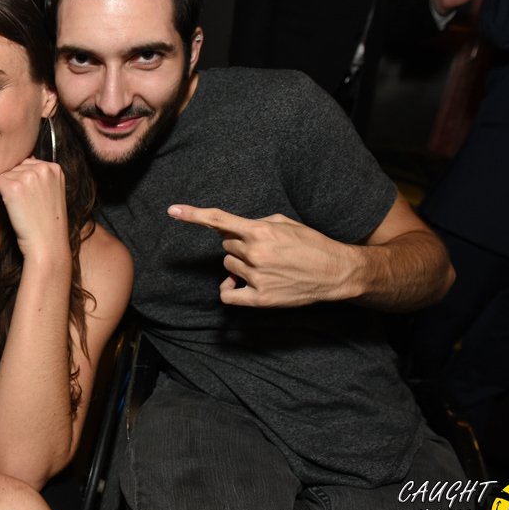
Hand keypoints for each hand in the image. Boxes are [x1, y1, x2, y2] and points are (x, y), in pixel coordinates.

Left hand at [0, 158, 68, 262]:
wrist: (47, 245)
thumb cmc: (47, 224)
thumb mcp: (51, 193)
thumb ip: (39, 178)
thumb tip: (16, 166)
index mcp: (54, 169)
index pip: (27, 163)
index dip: (17, 176)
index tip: (12, 188)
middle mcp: (43, 169)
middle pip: (14, 167)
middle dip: (7, 180)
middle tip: (0, 194)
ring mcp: (29, 177)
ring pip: (3, 173)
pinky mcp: (14, 187)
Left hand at [167, 204, 360, 307]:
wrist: (336, 272)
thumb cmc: (311, 244)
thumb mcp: (283, 223)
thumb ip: (253, 223)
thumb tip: (227, 231)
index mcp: (260, 231)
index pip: (219, 220)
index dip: (193, 214)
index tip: (172, 210)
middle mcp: (255, 253)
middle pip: (226, 247)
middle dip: (240, 246)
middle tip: (264, 250)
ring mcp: (257, 277)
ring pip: (228, 267)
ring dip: (240, 266)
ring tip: (265, 267)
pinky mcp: (260, 299)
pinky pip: (228, 294)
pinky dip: (230, 289)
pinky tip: (240, 285)